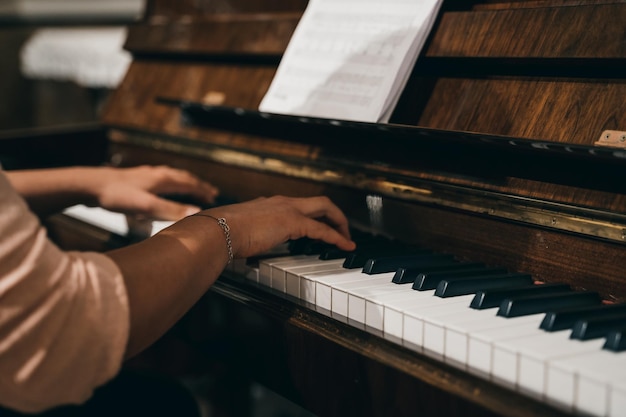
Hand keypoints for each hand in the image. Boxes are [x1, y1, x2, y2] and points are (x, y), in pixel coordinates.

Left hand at [96, 165, 218, 220]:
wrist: (88, 185)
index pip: (190, 183)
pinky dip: (168, 183)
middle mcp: (156, 174)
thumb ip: (171, 210)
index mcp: (162, 179)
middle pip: (182, 178)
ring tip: (189, 187)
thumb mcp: (146, 206)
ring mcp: (145, 175)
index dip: (203, 190)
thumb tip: (197, 213)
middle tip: (209, 191)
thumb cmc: (116, 195)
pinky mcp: (134, 180)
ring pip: (170, 177)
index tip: (214, 196)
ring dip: (183, 183)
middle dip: (197, 185)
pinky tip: (159, 188)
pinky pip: (158, 179)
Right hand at [200, 195, 355, 257]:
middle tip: (342, 229)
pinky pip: (322, 229)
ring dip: (339, 223)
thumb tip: (248, 249)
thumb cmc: (222, 234)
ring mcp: (288, 209)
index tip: (320, 225)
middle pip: (319, 201)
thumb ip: (250, 237)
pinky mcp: (293, 222)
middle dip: (334, 214)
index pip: (300, 205)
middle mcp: (281, 202)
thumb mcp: (240, 233)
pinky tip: (345, 245)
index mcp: (269, 204)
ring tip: (347, 238)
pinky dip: (337, 237)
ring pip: (325, 208)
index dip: (314, 215)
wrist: (217, 230)